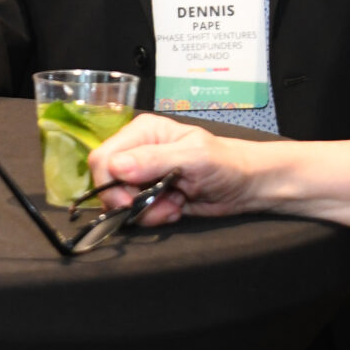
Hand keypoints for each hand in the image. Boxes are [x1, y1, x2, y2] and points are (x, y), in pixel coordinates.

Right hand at [87, 113, 264, 225]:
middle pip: (106, 183)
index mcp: (142, 132)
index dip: (111, 184)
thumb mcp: (194, 157)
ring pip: (119, 202)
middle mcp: (136, 151)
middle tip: (162, 204)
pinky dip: (153, 217)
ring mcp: (141, 176)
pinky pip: (135, 214)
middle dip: (131, 201)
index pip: (103, 158)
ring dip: (146, 212)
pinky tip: (175, 210)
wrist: (245, 187)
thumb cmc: (225, 163)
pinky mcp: (149, 197)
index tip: (132, 201)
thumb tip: (116, 167)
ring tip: (174, 206)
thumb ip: (155, 160)